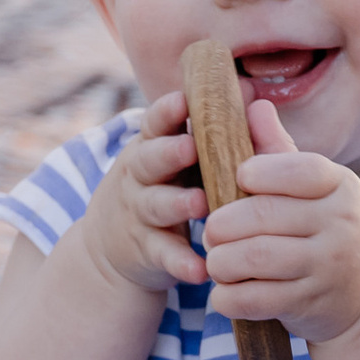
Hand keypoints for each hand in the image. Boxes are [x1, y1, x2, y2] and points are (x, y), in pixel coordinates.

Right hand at [76, 92, 210, 297]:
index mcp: (152, 146)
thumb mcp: (178, 157)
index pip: (155, 123)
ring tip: (201, 203)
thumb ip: (212, 128)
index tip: (183, 100)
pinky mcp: (146, 250)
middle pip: (148, 160)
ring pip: (155, 205)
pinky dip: (181, 261)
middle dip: (168, 153)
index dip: (166, 111)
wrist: (113, 244)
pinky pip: (164, 255)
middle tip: (190, 147)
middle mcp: (140, 176)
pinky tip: (200, 269)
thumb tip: (247, 90)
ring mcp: (139, 213)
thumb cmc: (165, 186)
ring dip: (177, 203)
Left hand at [201, 101, 359, 344]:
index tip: (239, 178)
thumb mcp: (316, 191)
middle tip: (211, 231)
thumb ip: (280, 150)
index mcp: (340, 186)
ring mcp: (328, 267)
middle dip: (222, 224)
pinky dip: (228, 297)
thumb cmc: (328, 232)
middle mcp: (341, 224)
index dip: (261, 171)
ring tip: (216, 260)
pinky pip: (255, 299)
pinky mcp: (310, 303)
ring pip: (254, 258)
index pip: (300, 169)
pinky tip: (223, 292)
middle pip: (263, 215)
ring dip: (221, 261)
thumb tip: (253, 103)